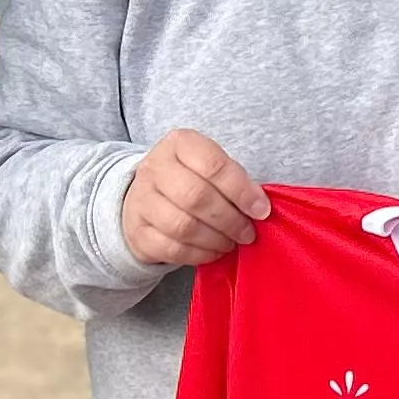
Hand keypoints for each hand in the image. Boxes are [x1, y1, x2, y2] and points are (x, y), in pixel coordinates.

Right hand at [119, 129, 268, 268]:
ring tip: (232, 242)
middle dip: (230, 219)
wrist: (143, 197)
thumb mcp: (208, 166)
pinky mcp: (137, 232)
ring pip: (183, 226)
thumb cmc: (188, 178)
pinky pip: (172, 249)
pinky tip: (213, 251)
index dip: (241, 190)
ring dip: (216, 239)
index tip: (261, 210)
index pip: (213, 165)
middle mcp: (154, 168)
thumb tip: (259, 207)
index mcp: (178, 144)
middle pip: (196, 197)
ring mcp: (141, 201)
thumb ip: (233, 180)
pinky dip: (199, 255)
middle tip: (247, 232)